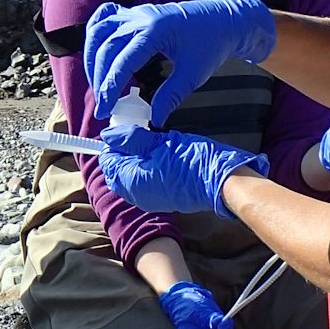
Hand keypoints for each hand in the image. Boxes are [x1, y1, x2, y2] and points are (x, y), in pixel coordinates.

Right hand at [85, 0, 276, 125]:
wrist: (224, 20)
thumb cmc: (212, 44)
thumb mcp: (193, 74)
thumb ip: (171, 96)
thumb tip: (155, 119)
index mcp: (155, 31)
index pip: (122, 62)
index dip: (110, 88)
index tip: (105, 110)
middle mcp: (140, 18)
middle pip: (105, 48)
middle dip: (99, 79)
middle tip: (103, 104)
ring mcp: (135, 12)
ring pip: (98, 32)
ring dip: (92, 58)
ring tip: (97, 83)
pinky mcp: (135, 13)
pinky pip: (105, 18)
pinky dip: (96, 34)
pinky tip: (97, 51)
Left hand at [99, 123, 269, 217]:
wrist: (222, 181)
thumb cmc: (193, 161)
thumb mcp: (159, 142)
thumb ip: (131, 139)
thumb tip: (109, 135)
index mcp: (131, 180)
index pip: (107, 160)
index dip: (114, 143)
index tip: (127, 129)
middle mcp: (136, 194)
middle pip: (117, 170)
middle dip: (123, 152)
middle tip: (139, 134)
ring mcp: (149, 199)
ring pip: (130, 176)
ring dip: (136, 160)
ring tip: (153, 143)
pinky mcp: (162, 199)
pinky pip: (144, 183)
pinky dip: (146, 169)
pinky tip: (162, 156)